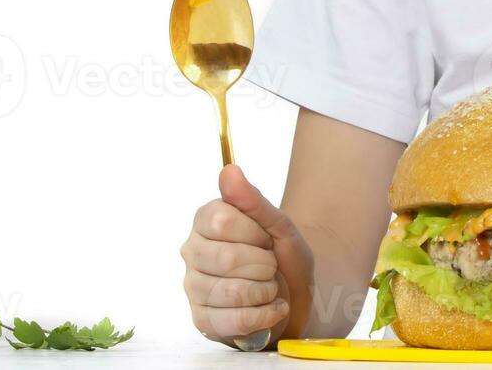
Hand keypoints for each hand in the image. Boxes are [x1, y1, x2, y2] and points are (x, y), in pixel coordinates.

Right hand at [181, 164, 314, 346]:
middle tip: (270, 265)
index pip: (221, 221)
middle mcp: (192, 252)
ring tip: (269, 286)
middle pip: (226, 258)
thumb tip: (229, 170)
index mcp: (206, 221)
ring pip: (231, 291)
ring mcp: (193, 288)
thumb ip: (253, 200)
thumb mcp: (279, 226)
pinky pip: (235, 320)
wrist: (299, 296)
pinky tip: (271, 307)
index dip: (255, 233)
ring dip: (266, 290)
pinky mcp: (203, 321)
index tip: (265, 238)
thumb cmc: (284, 257)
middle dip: (264, 264)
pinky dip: (265, 314)